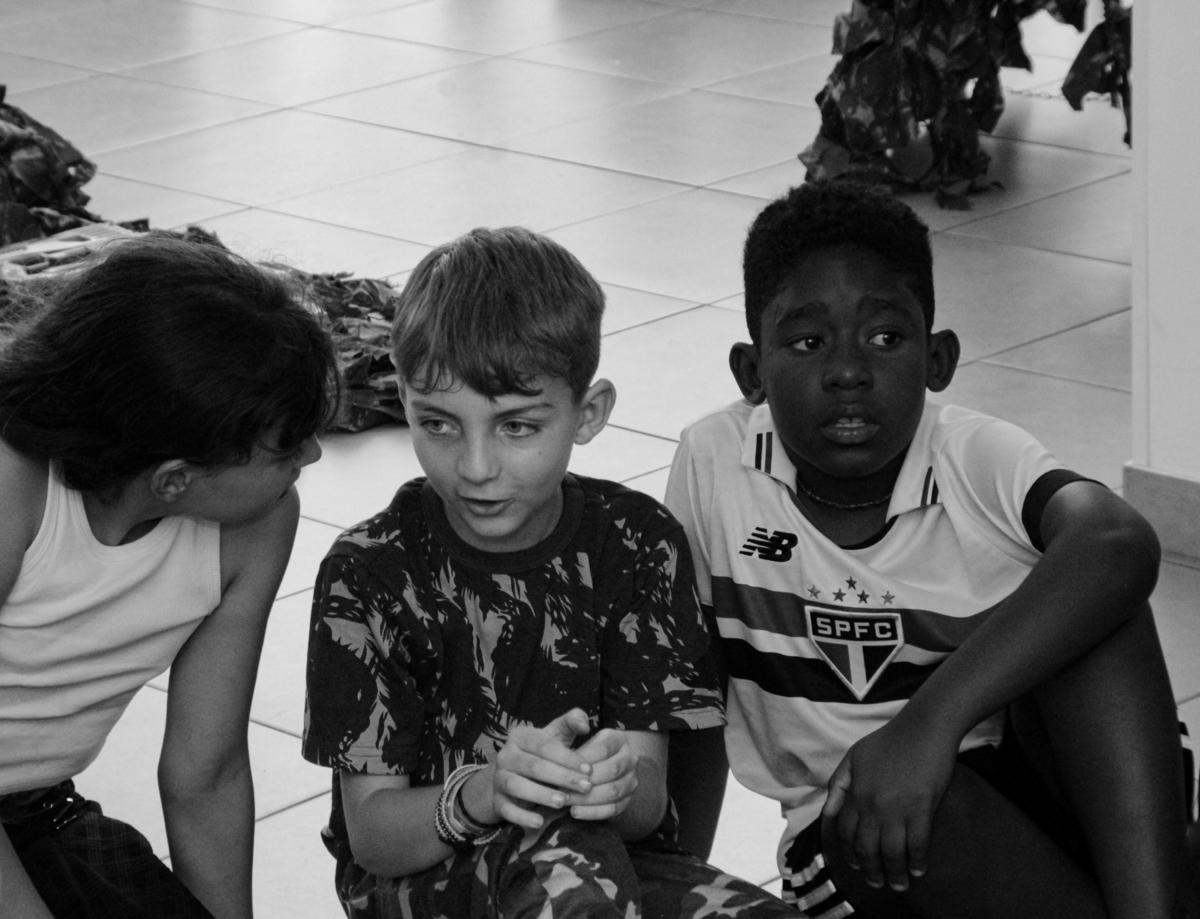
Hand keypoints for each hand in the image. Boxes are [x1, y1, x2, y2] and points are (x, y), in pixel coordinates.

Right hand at [475, 708, 594, 828]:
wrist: (512, 777)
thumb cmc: (542, 754)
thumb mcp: (555, 736)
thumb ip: (571, 724)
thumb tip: (585, 722)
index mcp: (520, 736)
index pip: (545, 745)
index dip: (568, 757)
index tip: (589, 769)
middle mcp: (506, 755)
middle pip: (534, 766)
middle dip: (561, 777)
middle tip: (586, 787)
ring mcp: (499, 777)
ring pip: (517, 785)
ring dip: (541, 794)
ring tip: (563, 802)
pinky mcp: (497, 800)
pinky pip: (506, 809)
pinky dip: (522, 816)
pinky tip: (539, 822)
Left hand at [561, 728, 639, 820]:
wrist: (577, 772)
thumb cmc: (566, 749)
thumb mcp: (565, 732)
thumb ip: (571, 721)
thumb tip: (583, 724)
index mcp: (617, 738)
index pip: (603, 748)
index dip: (583, 759)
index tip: (562, 768)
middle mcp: (629, 757)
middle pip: (611, 771)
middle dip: (585, 781)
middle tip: (561, 789)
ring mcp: (631, 780)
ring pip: (613, 791)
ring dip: (587, 799)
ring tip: (564, 801)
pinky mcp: (627, 800)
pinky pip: (613, 809)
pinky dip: (593, 813)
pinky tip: (574, 813)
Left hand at [822, 715, 958, 891]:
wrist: (922, 728)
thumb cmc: (888, 740)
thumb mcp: (853, 757)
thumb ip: (838, 785)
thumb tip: (829, 813)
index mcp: (855, 793)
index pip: (846, 832)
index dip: (849, 852)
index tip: (854, 864)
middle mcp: (872, 805)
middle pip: (867, 848)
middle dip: (870, 870)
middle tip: (877, 882)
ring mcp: (897, 808)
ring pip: (892, 852)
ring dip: (894, 873)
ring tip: (898, 884)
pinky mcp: (922, 808)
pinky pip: (918, 843)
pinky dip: (917, 860)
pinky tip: (918, 869)